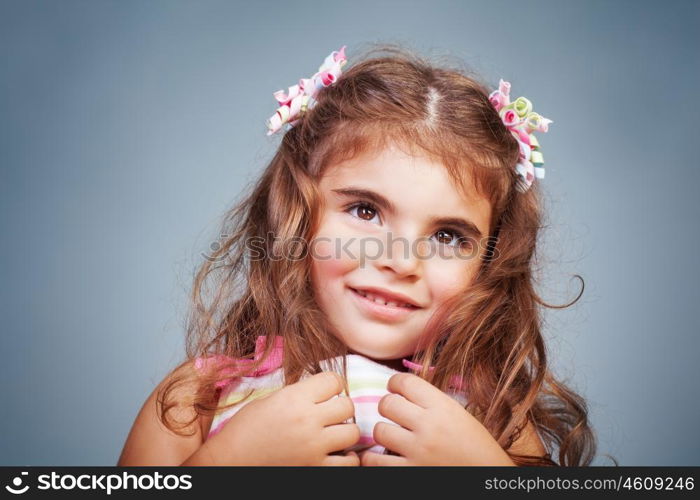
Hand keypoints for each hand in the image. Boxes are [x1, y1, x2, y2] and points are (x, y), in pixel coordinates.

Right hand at [208, 371, 360, 465]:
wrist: (230, 461)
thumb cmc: (245, 429)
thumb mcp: (270, 400)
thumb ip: (298, 394)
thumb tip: (322, 391)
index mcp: (294, 398)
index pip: (334, 380)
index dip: (332, 384)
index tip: (326, 392)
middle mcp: (307, 420)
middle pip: (347, 405)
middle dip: (341, 407)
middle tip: (330, 413)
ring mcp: (313, 447)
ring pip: (353, 432)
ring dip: (345, 431)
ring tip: (334, 433)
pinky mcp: (315, 469)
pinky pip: (349, 463)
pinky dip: (348, 459)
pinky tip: (338, 454)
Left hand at [359, 373, 514, 465]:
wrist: (488, 478)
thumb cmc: (476, 448)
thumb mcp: (459, 415)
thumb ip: (433, 402)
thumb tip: (404, 391)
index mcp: (443, 407)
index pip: (405, 382)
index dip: (395, 383)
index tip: (395, 389)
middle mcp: (429, 426)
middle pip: (387, 403)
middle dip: (388, 407)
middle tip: (394, 414)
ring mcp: (418, 451)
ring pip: (379, 430)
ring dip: (383, 432)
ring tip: (390, 436)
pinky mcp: (409, 474)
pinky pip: (375, 461)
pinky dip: (372, 458)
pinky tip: (379, 456)